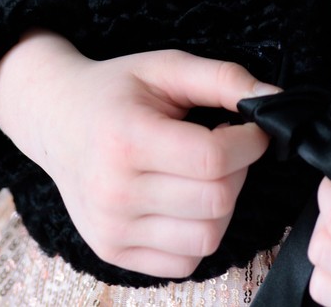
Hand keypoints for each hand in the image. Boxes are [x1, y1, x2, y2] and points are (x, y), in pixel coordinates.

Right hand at [0, 30, 279, 278]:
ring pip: (206, 237)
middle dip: (239, 170)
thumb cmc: (115, 91)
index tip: (251, 127)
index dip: (250, 141)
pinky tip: (185, 199)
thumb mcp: (167, 66)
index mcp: (127, 139)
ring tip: (204, 172)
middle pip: (217, 201)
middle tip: (226, 145)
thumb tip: (274, 99)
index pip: (213, 159)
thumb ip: (223, 78)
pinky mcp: (113, 252)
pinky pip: (184, 262)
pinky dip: (199, 233)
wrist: (57, 121)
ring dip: (222, 204)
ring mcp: (112, 229)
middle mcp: (115, 192)